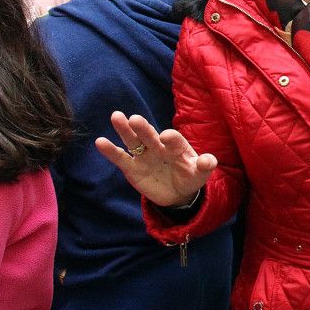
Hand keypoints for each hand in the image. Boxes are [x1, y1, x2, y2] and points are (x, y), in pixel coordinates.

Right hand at [95, 111, 215, 206]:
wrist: (178, 192)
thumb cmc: (190, 176)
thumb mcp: (200, 173)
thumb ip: (205, 165)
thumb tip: (208, 160)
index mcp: (177, 145)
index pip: (174, 139)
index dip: (171, 138)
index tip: (166, 137)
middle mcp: (158, 146)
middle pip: (150, 135)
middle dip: (144, 128)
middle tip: (135, 119)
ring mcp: (144, 156)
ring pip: (133, 141)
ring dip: (125, 130)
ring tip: (116, 116)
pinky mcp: (132, 168)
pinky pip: (120, 158)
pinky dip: (111, 151)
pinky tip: (100, 142)